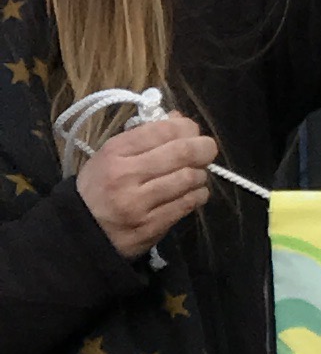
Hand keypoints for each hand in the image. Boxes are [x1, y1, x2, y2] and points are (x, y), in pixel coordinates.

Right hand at [75, 111, 216, 258]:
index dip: (186, 127)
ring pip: (189, 178)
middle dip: (204, 148)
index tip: (192, 131)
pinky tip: (194, 192)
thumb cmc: (98, 188)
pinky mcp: (151, 226)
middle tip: (207, 150)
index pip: (162, 130)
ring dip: (201, 174)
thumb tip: (179, 120)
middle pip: (182, 153)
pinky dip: (198, 194)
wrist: (79, 233)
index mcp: (115, 152)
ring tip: (196, 174)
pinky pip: (187, 204)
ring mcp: (139, 203)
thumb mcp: (110, 156)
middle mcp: (126, 175)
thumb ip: (144, 136)